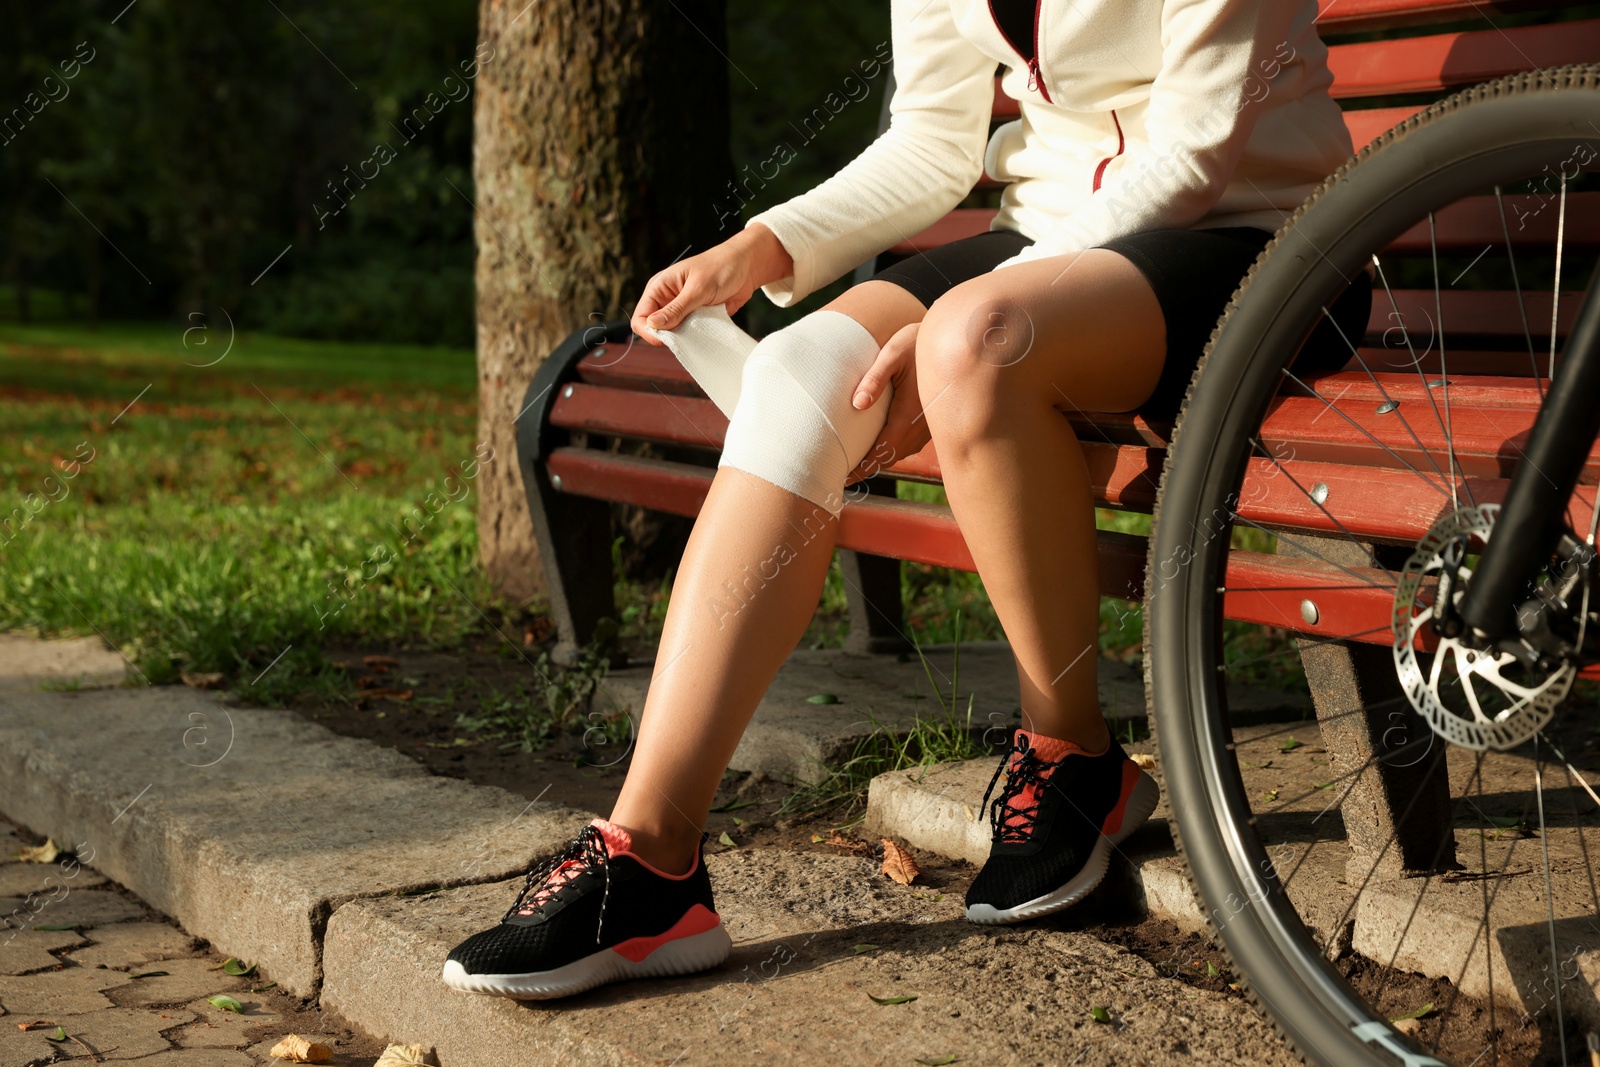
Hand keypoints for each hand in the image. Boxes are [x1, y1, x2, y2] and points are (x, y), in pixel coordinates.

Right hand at [629, 224, 792, 344]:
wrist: (747, 267)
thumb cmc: (720, 267)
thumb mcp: (698, 289)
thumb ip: (676, 309)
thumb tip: (653, 325)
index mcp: (659, 288)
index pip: (641, 317)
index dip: (650, 331)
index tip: (669, 338)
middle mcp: (666, 300)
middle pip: (654, 329)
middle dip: (667, 336)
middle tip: (687, 333)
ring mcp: (681, 310)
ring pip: (672, 334)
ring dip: (683, 337)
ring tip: (698, 329)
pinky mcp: (695, 318)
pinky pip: (688, 334)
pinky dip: (695, 337)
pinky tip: (705, 331)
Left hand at [845, 321, 927, 485]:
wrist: (953, 340)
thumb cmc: (918, 343)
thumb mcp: (893, 353)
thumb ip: (875, 378)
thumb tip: (857, 403)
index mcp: (909, 413)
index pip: (883, 451)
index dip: (864, 467)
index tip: (846, 477)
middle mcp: (922, 425)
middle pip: (892, 456)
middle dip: (869, 468)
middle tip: (844, 476)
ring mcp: (929, 425)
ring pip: (902, 452)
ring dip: (881, 460)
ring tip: (859, 465)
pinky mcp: (932, 421)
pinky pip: (910, 443)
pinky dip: (893, 450)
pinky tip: (881, 446)